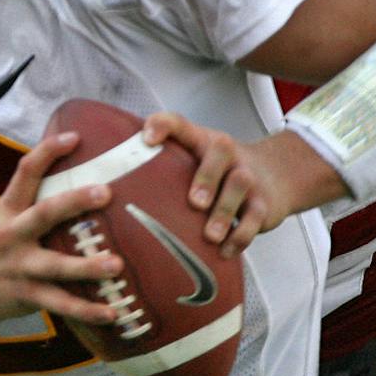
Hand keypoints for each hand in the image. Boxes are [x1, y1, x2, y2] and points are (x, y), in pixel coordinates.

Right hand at [0, 129, 123, 328]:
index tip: (74, 137)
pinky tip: (113, 313)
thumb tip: (84, 171)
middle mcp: (10, 236)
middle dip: (74, 202)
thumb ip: (36, 202)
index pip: (25, 173)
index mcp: (7, 211)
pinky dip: (87, 310)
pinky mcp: (25, 296)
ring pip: (55, 266)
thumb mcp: (6, 219)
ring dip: (86, 266)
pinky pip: (60, 304)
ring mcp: (17, 268)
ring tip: (116, 265)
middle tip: (106, 193)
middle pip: (43, 214)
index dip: (47, 152)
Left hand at [141, 114, 314, 255]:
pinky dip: (242, 235)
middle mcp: (225, 153)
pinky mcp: (264, 202)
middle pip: (220, 150)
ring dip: (225, 212)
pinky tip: (225, 252)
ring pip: (240, 185)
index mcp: (200, 140)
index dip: (163, 126)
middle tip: (193, 203)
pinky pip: (256, 217)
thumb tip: (97, 190)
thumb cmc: (214, 172)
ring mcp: (247, 176)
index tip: (146, 139)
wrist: (278, 175)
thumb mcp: (191, 161)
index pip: (179, 123)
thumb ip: (156, 170)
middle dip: (206, 177)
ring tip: (210, 236)